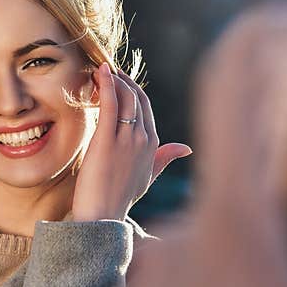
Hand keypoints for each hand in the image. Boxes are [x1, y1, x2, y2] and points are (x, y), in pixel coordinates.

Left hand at [71, 62, 191, 221]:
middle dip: (124, 80)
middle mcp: (144, 139)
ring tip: (100, 69)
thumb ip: (165, 159)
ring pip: (125, 98)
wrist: (102, 218)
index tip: (118, 79)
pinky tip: (100, 72)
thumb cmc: (121, 198)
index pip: (146, 107)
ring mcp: (128, 140)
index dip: (133, 90)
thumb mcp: (147, 176)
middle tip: (107, 69)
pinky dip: (106, 84)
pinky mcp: (107, 141)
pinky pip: (109, 104)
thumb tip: (186, 149)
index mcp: (154, 145)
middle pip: (137, 98)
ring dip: (114, 79)